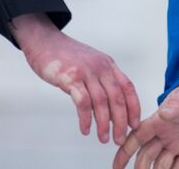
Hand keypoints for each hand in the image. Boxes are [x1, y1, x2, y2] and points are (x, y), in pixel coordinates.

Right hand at [10, 13, 140, 144]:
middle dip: (121, 122)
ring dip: (104, 124)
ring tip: (103, 138)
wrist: (44, 40)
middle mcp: (100, 67)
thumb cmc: (66, 56)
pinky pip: (83, 102)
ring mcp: (86, 72)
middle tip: (120, 139)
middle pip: (117, 98)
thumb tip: (110, 111)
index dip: (134, 107)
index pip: (128, 87)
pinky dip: (86, 119)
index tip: (135, 125)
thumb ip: (101, 83)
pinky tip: (85, 129)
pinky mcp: (70, 77)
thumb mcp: (90, 64)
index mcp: (108, 65)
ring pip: (102, 102)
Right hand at [112, 78, 178, 168]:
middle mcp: (164, 134)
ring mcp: (176, 143)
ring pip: (160, 164)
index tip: (117, 164)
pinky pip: (178, 167)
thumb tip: (164, 114)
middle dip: (139, 167)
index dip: (125, 150)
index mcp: (159, 120)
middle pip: (146, 155)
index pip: (137, 137)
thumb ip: (177, 104)